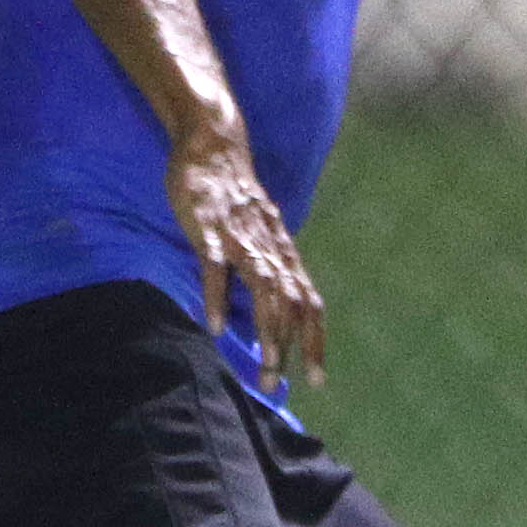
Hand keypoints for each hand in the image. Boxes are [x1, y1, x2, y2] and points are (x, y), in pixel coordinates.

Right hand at [168, 124, 322, 389]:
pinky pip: (216, 267)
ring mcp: (241, 237)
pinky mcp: (210, 227)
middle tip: (277, 382)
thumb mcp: (259, 235)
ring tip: (265, 364)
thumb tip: (268, 312)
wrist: (214, 144)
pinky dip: (216, 297)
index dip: (315, 340)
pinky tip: (213, 326)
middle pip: (291, 303)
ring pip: (263, 290)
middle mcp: (270, 248)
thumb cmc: (234, 197)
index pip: (309, 302)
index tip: (316, 378)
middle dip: (290, 346)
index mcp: (283, 253)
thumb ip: (265, 270)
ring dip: (266, 330)